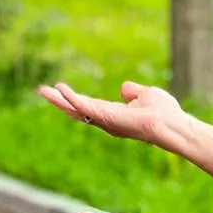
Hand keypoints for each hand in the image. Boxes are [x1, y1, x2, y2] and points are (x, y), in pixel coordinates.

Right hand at [38, 79, 187, 148]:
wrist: (170, 124)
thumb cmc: (163, 112)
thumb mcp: (146, 95)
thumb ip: (133, 92)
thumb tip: (124, 89)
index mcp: (114, 114)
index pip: (89, 106)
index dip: (74, 99)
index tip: (60, 90)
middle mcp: (106, 120)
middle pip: (77, 110)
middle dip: (59, 101)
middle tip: (42, 91)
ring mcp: (104, 120)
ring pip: (76, 110)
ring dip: (59, 100)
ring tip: (43, 90)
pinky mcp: (105, 116)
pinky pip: (84, 106)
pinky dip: (71, 98)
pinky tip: (60, 88)